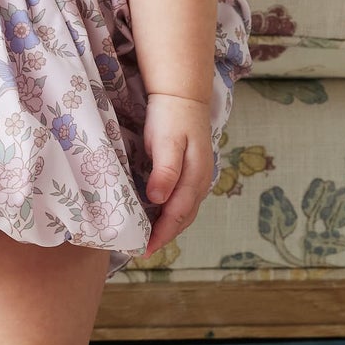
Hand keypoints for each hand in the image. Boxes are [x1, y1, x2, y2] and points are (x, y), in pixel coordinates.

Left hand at [142, 92, 214, 253]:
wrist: (183, 95)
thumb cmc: (172, 117)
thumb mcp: (166, 141)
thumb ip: (165, 171)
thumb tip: (158, 199)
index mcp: (195, 177)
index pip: (177, 214)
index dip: (162, 234)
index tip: (145, 249)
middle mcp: (201, 181)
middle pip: (184, 217)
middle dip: (165, 235)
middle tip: (143, 250)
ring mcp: (199, 177)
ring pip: (185, 210)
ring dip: (169, 226)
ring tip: (149, 237)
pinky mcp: (193, 171)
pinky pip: (184, 200)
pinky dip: (172, 212)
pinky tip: (157, 213)